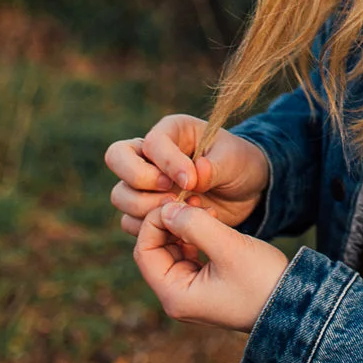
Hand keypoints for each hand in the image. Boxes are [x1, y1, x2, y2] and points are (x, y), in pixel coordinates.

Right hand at [105, 113, 269, 235]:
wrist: (246, 193)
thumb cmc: (239, 165)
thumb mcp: (234, 160)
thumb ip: (214, 167)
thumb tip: (196, 173)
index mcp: (170, 132)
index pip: (151, 142)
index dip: (167, 163)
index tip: (191, 182)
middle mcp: (149, 155)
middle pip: (116, 158)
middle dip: (140, 180)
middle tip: (172, 195)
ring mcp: (145, 183)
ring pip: (120, 194)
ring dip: (146, 208)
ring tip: (182, 213)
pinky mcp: (148, 210)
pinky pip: (130, 222)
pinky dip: (150, 229)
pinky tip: (180, 230)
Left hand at [134, 199, 290, 332]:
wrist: (295, 305)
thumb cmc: (263, 280)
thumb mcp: (229, 247)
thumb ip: (194, 225)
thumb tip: (166, 208)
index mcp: (175, 295)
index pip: (145, 251)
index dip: (154, 221)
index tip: (176, 201)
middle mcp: (177, 297)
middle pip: (154, 249)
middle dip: (167, 221)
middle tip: (188, 199)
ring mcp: (190, 291)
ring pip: (170, 248)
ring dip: (181, 225)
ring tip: (202, 206)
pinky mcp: (204, 284)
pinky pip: (186, 253)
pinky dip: (193, 234)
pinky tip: (209, 218)